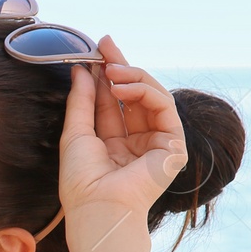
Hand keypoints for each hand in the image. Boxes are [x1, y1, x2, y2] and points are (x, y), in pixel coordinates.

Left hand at [58, 35, 187, 219]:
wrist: (97, 206)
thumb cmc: (82, 180)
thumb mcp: (76, 132)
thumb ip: (81, 100)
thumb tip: (82, 69)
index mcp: (114, 143)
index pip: (113, 101)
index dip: (107, 74)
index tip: (98, 49)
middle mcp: (137, 142)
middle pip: (133, 95)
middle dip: (121, 67)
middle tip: (106, 45)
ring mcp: (156, 143)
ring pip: (152, 97)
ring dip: (132, 77)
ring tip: (112, 69)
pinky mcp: (173, 146)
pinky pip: (164, 107)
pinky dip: (145, 91)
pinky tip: (123, 86)